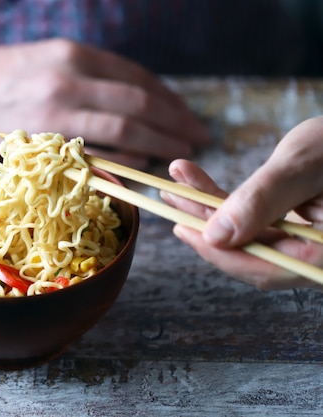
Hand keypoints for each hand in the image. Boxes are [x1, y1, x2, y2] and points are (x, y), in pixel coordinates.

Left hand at [0, 39, 209, 168]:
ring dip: (167, 101)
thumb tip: (122, 169)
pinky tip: (159, 95)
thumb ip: (70, 162)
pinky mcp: (65, 46)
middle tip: (198, 141)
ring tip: (189, 120)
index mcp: (50, 119)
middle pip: (136, 106)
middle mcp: (64, 84)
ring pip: (132, 81)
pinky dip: (143, 82)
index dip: (156, 148)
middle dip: (172, 125)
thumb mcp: (17, 158)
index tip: (177, 160)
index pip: (122, 133)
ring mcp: (67, 59)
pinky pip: (116, 65)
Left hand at [161, 117, 322, 288]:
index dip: (220, 253)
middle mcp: (321, 257)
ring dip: (213, 208)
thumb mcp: (306, 164)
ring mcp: (313, 244)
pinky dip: (232, 201)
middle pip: (256, 252)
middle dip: (208, 224)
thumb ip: (262, 201)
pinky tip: (200, 179)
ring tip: (179, 180)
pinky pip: (263, 221)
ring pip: (254, 235)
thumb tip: (215, 238)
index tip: (182, 227)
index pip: (269, 268)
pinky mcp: (304, 229)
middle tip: (170, 197)